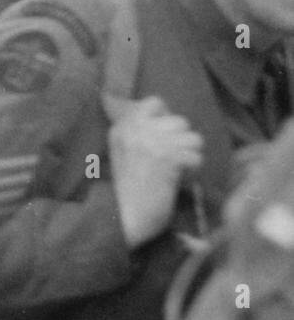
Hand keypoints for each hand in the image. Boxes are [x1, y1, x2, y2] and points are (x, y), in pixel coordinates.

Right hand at [104, 94, 203, 248]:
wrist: (124, 217)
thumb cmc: (126, 189)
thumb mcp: (123, 152)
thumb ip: (139, 131)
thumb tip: (163, 109)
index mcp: (122, 128)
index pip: (154, 103)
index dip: (165, 119)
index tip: (161, 138)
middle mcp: (136, 130)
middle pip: (179, 121)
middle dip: (180, 141)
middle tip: (167, 161)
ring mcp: (152, 142)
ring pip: (193, 137)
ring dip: (189, 156)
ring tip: (174, 171)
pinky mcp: (168, 158)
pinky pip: (196, 157)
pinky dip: (192, 171)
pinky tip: (178, 180)